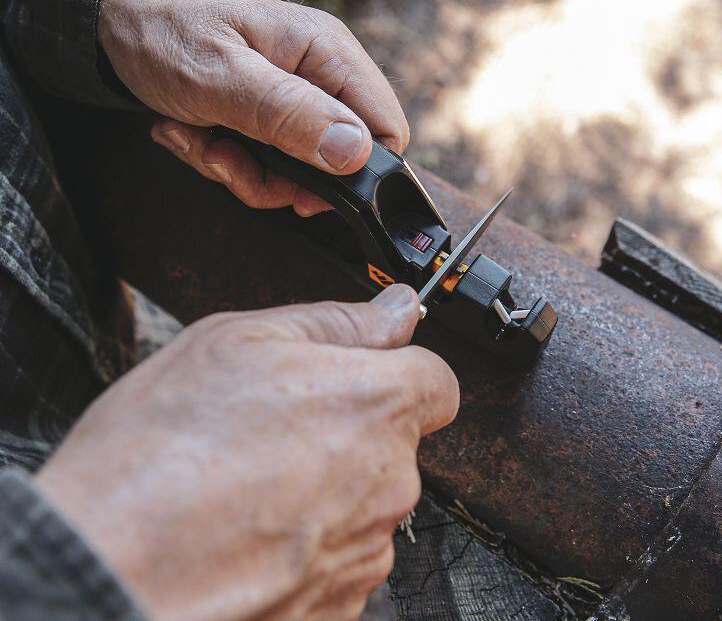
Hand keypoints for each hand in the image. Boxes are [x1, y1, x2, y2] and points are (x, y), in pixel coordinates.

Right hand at [34, 285, 458, 620]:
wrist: (109, 567)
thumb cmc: (163, 454)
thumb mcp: (239, 340)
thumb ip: (334, 321)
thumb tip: (395, 308)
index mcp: (376, 404)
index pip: (435, 379)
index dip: (395, 370)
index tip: (356, 374)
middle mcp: (388, 481)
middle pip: (394, 439)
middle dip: (347, 425)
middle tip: (272, 425)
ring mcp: (364, 550)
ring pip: (365, 498)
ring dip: (325, 485)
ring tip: (247, 480)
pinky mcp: (336, 605)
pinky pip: (339, 554)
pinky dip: (306, 540)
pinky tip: (247, 527)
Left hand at [97, 0, 408, 216]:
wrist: (115, 20)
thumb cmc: (165, 33)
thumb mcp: (221, 78)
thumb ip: (288, 114)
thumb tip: (355, 153)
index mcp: (327, 54)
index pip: (385, 127)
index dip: (355, 173)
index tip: (299, 192)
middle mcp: (320, 77)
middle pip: (337, 161)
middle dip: (278, 177)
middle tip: (223, 158)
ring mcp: (293, 100)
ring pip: (296, 173)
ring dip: (240, 172)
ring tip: (196, 140)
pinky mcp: (267, 117)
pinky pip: (264, 165)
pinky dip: (223, 162)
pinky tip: (187, 134)